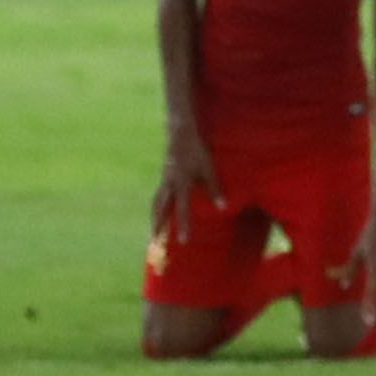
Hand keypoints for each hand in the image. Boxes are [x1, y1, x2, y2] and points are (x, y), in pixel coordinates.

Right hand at [153, 128, 220, 242]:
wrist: (180, 134)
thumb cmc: (196, 151)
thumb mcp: (208, 169)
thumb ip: (214, 189)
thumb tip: (221, 207)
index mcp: (180, 184)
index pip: (181, 210)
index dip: (183, 225)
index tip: (183, 241)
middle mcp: (168, 184)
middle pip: (160, 209)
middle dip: (158, 225)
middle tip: (155, 240)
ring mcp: (164, 180)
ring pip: (156, 202)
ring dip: (155, 216)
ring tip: (154, 229)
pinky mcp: (165, 175)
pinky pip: (159, 194)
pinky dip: (158, 205)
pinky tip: (160, 209)